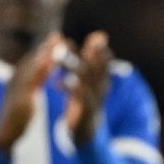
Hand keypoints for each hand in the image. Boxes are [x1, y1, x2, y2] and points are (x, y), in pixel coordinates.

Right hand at [0, 35, 60, 150]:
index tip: (55, 40)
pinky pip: (31, 79)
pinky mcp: (19, 96)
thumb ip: (32, 86)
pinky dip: (41, 68)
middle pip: (31, 60)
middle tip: (59, 35)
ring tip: (57, 44)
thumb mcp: (25, 99)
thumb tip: (39, 77)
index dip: (43, 50)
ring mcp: (15, 87)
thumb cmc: (16, 118)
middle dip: (45, 47)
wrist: (4, 135)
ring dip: (44, 54)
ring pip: (31, 66)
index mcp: (18, 81)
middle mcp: (15, 80)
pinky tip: (51, 62)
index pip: (31, 62)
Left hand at [62, 31, 112, 145]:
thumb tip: (101, 34)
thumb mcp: (91, 76)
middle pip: (96, 68)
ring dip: (74, 68)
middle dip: (87, 55)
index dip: (101, 50)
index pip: (106, 61)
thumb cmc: (86, 98)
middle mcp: (102, 87)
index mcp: (103, 78)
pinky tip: (57, 82)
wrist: (86, 129)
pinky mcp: (86, 110)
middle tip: (72, 43)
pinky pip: (79, 98)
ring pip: (87, 81)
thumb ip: (92, 56)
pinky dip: (68, 88)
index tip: (94, 39)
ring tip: (61, 58)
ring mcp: (95, 99)